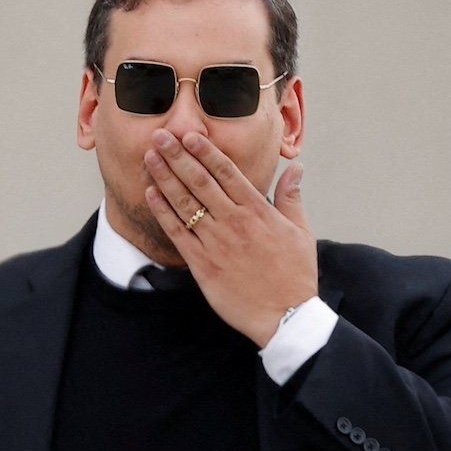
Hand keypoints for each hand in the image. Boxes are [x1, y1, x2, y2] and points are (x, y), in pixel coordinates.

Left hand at [143, 128, 317, 347]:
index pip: (227, 172)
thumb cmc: (296, 274)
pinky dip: (163, 212)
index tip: (189, 135)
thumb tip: (295, 168)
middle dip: (178, 156)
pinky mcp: (203, 265)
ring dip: (165, 177)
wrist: (285, 315)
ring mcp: (216, 243)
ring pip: (185, 203)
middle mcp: (234, 222)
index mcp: (258, 211)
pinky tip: (150, 194)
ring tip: (149, 156)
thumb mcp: (301, 231)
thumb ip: (291, 197)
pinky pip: (178, 233)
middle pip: (200, 181)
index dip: (205, 152)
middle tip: (160, 136)